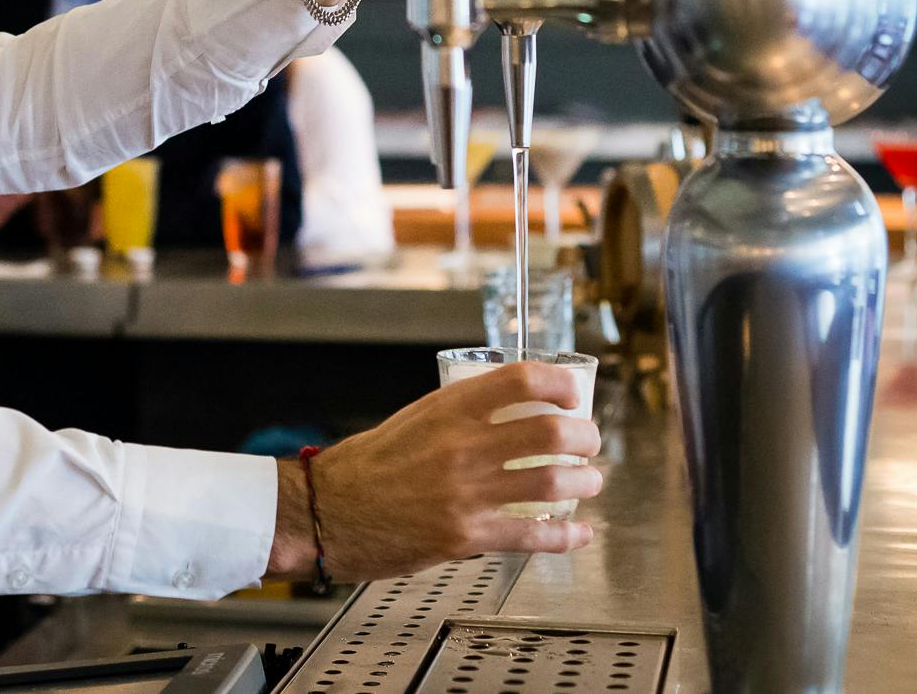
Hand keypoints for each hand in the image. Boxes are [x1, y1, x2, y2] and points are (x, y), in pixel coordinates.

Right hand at [267, 361, 600, 580]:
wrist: (326, 512)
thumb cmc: (365, 466)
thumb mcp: (413, 419)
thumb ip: (460, 413)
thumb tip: (509, 409)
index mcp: (448, 409)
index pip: (521, 381)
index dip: (559, 383)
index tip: (572, 393)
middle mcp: (462, 446)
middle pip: (550, 432)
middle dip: (584, 437)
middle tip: (589, 442)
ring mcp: (466, 493)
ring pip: (551, 482)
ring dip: (583, 482)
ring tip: (589, 481)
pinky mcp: (465, 535)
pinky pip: (532, 534)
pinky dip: (566, 535)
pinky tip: (579, 533)